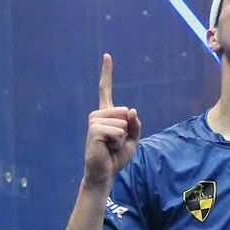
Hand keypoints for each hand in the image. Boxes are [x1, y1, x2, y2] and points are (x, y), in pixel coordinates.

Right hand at [83, 54, 142, 189]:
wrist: (104, 174)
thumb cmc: (116, 157)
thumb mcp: (133, 140)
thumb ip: (135, 124)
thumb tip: (130, 110)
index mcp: (106, 113)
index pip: (105, 89)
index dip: (106, 72)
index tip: (107, 56)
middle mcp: (98, 114)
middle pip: (125, 111)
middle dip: (128, 130)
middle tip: (115, 143)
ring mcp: (94, 121)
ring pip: (123, 123)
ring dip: (122, 139)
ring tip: (110, 146)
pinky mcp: (94, 130)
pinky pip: (118, 132)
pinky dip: (118, 143)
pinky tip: (107, 148)